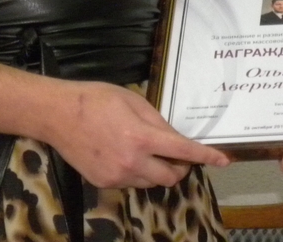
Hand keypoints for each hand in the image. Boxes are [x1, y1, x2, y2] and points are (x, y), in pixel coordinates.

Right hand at [45, 81, 230, 188]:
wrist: (58, 114)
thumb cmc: (95, 99)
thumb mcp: (131, 99)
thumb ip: (155, 119)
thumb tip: (171, 136)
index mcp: (142, 137)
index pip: (183, 151)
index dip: (206, 156)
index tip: (224, 160)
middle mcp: (133, 162)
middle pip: (171, 176)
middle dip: (180, 167)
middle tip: (177, 154)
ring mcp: (118, 176)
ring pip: (152, 182)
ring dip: (158, 170)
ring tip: (146, 150)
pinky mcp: (105, 183)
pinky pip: (131, 183)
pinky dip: (137, 173)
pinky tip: (124, 155)